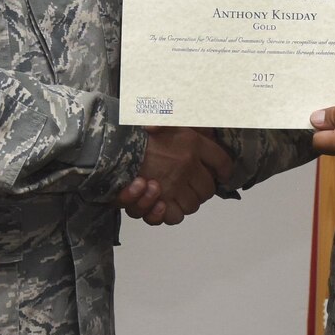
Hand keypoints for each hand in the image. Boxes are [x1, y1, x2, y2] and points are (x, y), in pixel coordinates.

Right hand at [117, 127, 232, 224]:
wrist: (110, 145)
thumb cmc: (134, 131)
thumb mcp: (160, 118)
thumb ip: (175, 120)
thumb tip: (189, 129)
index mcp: (192, 143)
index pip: (222, 161)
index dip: (224, 170)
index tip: (223, 173)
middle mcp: (187, 165)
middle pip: (208, 189)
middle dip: (200, 190)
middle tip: (188, 185)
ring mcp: (175, 185)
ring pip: (192, 205)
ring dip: (184, 202)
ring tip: (168, 192)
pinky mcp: (160, 202)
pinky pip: (174, 216)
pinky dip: (167, 214)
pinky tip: (160, 205)